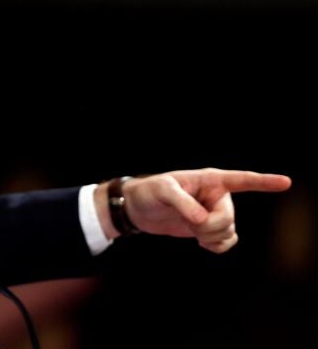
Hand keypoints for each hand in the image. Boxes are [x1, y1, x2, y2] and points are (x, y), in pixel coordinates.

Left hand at [119, 168, 290, 252]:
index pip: (241, 180)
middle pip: (228, 218)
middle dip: (209, 227)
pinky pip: (227, 242)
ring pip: (229, 232)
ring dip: (209, 237)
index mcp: (210, 179)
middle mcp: (218, 195)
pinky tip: (202, 242)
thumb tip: (202, 220)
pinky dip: (216, 246)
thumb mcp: (163, 192)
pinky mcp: (211, 228)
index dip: (264, 182)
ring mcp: (216, 212)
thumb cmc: (150, 191)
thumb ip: (183, 204)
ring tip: (191, 229)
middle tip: (189, 224)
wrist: (139, 208)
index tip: (285, 182)